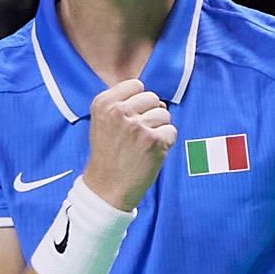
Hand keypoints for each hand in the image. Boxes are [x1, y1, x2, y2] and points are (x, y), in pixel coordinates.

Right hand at [82, 77, 175, 210]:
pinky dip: (166, 143)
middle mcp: (118, 111)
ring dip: (158, 129)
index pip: (136, 85)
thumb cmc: (108, 155)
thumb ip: (122, 104)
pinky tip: (150, 154)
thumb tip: (157, 100)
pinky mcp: (153, 141)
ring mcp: (136, 126)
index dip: (138, 102)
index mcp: (103, 103)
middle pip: (152, 98)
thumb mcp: (103, 122)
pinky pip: (171, 132)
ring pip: (164, 114)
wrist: (106, 189)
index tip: (130, 119)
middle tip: (136, 136)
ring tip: (142, 146)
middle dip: (150, 114)